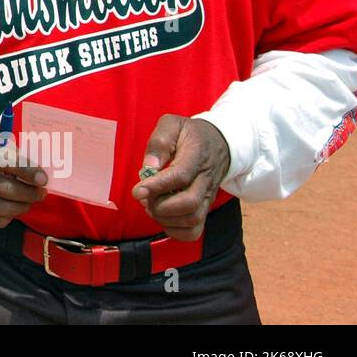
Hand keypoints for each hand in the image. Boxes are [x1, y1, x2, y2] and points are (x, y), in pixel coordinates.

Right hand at [0, 132, 47, 229]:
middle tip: (41, 193)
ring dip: (22, 206)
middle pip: (5, 189)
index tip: (43, 179)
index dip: (26, 171)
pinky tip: (9, 207)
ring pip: (2, 209)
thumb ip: (10, 154)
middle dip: (29, 193)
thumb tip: (36, 175)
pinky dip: (8, 216)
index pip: (3, 161)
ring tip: (28, 200)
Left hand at [131, 114, 230, 241]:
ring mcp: (207, 197)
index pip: (179, 176)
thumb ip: (159, 142)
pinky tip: (162, 219)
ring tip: (151, 206)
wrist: (219, 143)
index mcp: (196, 157)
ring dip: (166, 219)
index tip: (137, 191)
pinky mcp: (205, 208)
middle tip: (144, 198)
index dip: (156, 187)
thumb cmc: (190, 134)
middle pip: (188, 204)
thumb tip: (149, 167)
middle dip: (160, 206)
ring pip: (192, 220)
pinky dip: (175, 231)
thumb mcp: (173, 125)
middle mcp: (205, 180)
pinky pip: (195, 231)